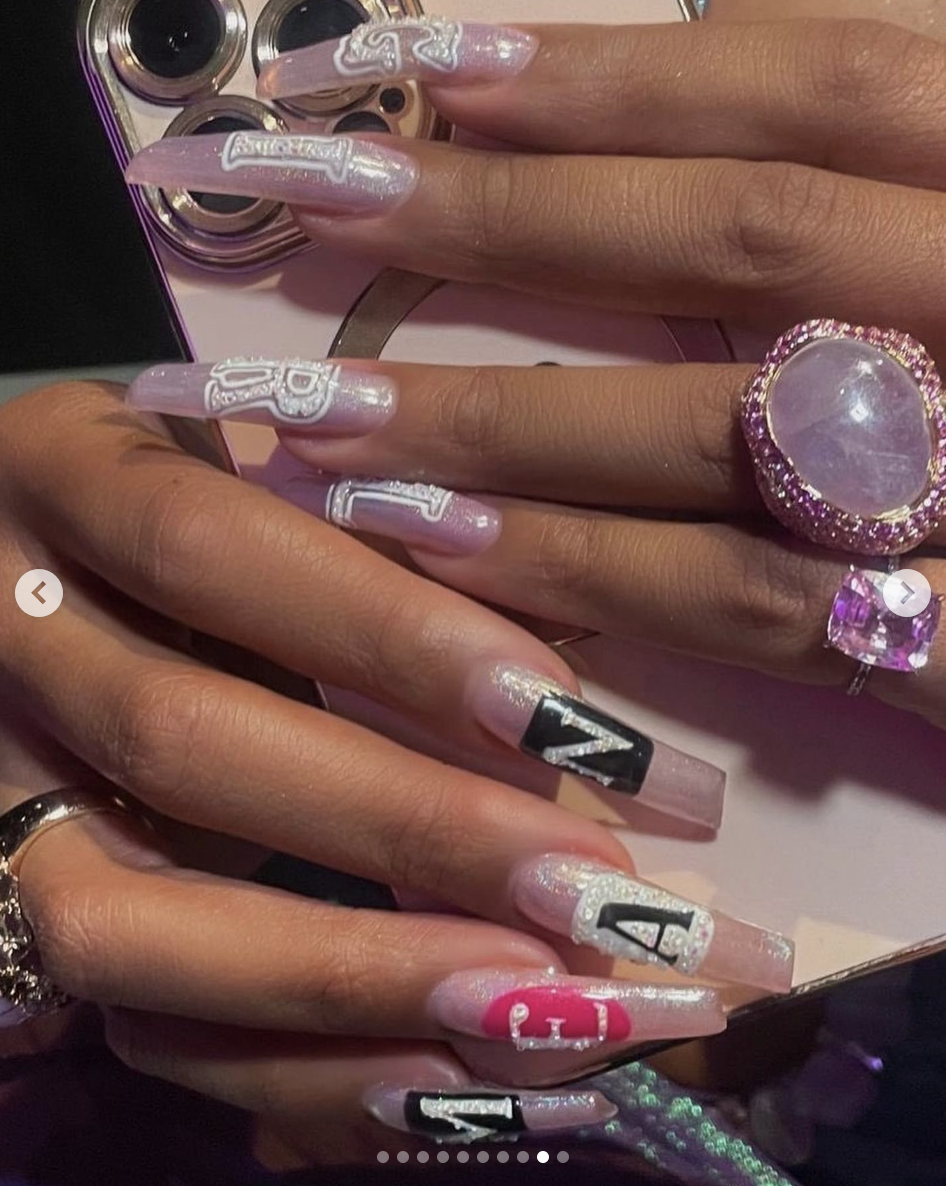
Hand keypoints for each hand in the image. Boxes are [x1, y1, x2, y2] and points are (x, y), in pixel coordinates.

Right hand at [3, 381, 797, 1147]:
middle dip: (399, 826)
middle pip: (176, 743)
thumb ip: (374, 542)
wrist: (43, 563)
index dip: (384, 634)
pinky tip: (443, 1076)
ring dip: (347, 979)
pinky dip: (294, 1067)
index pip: (205, 549)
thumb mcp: (264, 469)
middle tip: (588, 889)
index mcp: (57, 477)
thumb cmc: (190, 493)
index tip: (561, 715)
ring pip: (118, 921)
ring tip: (534, 1007)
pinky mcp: (21, 911)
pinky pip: (134, 1023)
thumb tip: (562, 695)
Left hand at [123, 17, 945, 730]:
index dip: (615, 73)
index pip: (826, 82)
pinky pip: (760, 607)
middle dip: (512, 217)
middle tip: (316, 195)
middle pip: (745, 241)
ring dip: (504, 423)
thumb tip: (680, 92)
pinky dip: (593, 576)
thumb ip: (892, 167)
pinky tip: (444, 553)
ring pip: (726, 433)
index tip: (427, 61)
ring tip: (326, 415)